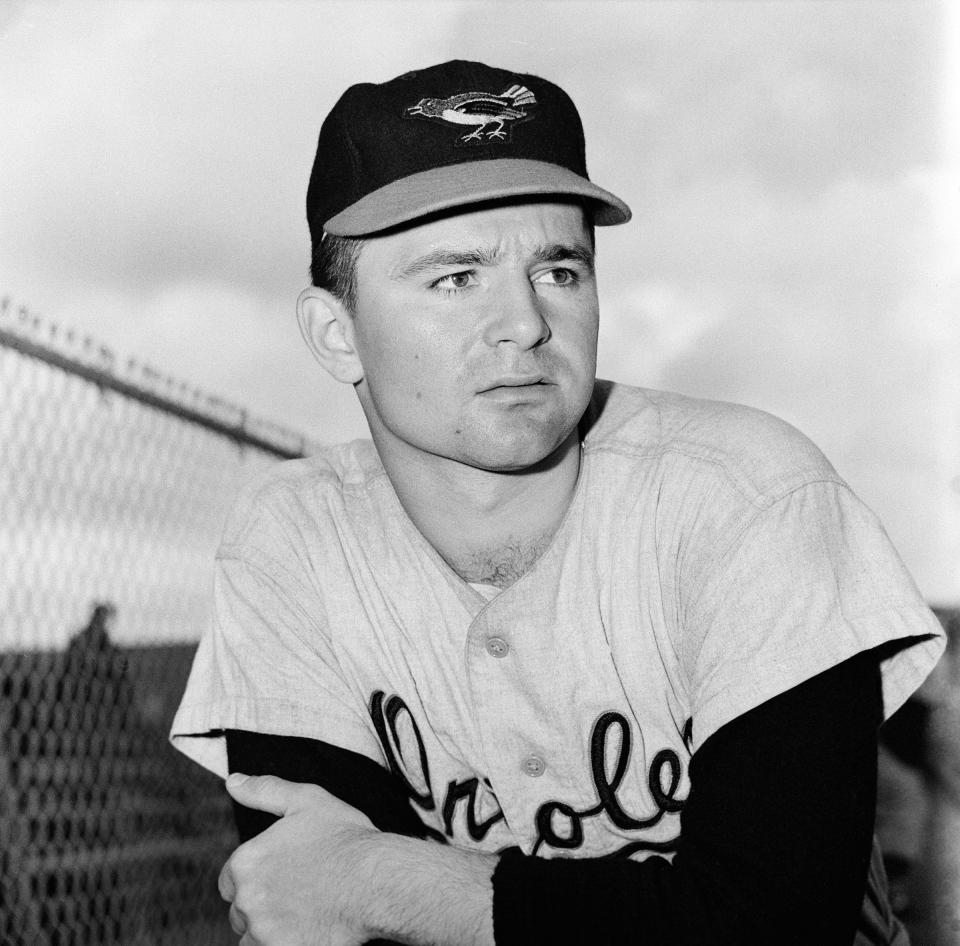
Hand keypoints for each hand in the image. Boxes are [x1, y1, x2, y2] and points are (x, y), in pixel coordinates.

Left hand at [219, 773, 377, 945]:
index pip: (230, 881)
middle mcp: (247, 901)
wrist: (376, 880)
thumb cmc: (344, 837)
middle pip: (241, 911)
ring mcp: (264, 933)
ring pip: (253, 938)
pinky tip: (309, 929)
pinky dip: (285, 944)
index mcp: (245, 863)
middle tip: (300, 892)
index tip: (285, 874)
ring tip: (306, 913)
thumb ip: (264, 790)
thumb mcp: (306, 800)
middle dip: (263, 904)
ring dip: (271, 929)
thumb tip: (232, 781)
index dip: (257, 876)